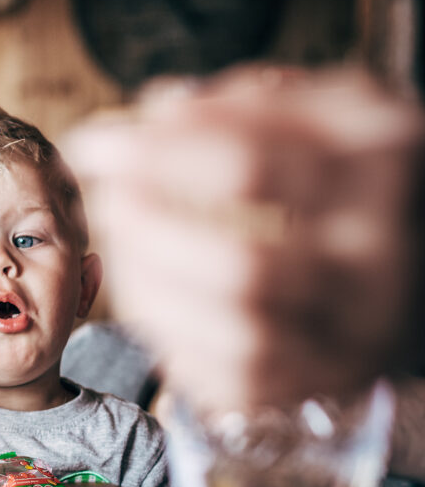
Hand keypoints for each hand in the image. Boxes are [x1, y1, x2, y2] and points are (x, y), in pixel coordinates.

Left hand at [66, 65, 423, 411]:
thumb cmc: (347, 174)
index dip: (152, 157)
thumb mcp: (321, 116)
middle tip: (108, 197)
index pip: (250, 167)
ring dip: (151, 282)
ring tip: (122, 233)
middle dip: (149, 234)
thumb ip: (241, 105)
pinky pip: (225, 374)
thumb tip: (150, 113)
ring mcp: (355, 333)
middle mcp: (382, 261)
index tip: (94, 144)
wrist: (416, 266)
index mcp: (385, 170)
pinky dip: (169, 330)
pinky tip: (148, 284)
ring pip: (231, 332)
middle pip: (240, 266)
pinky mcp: (320, 381)